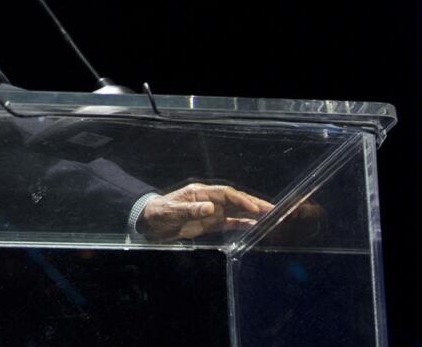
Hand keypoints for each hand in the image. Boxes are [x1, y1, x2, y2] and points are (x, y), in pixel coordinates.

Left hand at [136, 183, 272, 240]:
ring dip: (252, 214)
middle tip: (273, 209)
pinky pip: (228, 222)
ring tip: (270, 217)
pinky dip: (241, 224)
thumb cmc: (158, 213)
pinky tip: (254, 226)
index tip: (254, 207)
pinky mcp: (209, 223)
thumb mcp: (172, 212)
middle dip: (254, 204)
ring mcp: (210, 212)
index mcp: (201, 193)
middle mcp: (209, 200)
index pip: (226, 194)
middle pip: (235, 200)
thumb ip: (190, 210)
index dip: (240, 200)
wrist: (148, 222)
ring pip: (235, 211)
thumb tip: (211, 208)